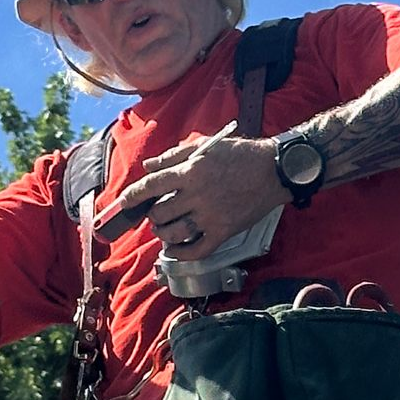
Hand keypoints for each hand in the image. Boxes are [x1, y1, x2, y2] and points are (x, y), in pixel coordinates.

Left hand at [104, 131, 286, 259]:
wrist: (274, 170)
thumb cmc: (241, 154)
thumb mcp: (206, 145)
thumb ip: (173, 156)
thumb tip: (149, 166)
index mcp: (191, 170)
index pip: (151, 185)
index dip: (134, 195)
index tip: (125, 202)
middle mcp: (197, 195)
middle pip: (160, 212)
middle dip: (152, 214)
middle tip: (154, 213)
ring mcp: (211, 216)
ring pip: (174, 233)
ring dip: (163, 233)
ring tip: (163, 228)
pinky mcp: (223, 231)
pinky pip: (196, 250)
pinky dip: (180, 254)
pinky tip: (173, 250)